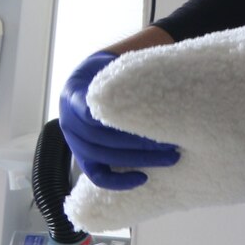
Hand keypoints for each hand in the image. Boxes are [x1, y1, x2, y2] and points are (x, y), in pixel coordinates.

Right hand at [57, 50, 178, 188]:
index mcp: (73, 95)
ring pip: (105, 157)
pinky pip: (98, 175)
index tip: (151, 120)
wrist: (90, 83)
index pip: (91, 110)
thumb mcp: (111, 64)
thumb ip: (124, 72)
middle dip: (141, 143)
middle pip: (104, 138)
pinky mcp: (84, 158)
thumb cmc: (108, 73)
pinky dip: (119, 181)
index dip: (117, 118)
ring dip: (140, 159)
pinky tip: (143, 178)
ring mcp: (75, 143)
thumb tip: (161, 69)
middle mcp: (69, 122)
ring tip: (170, 157)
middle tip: (174, 144)